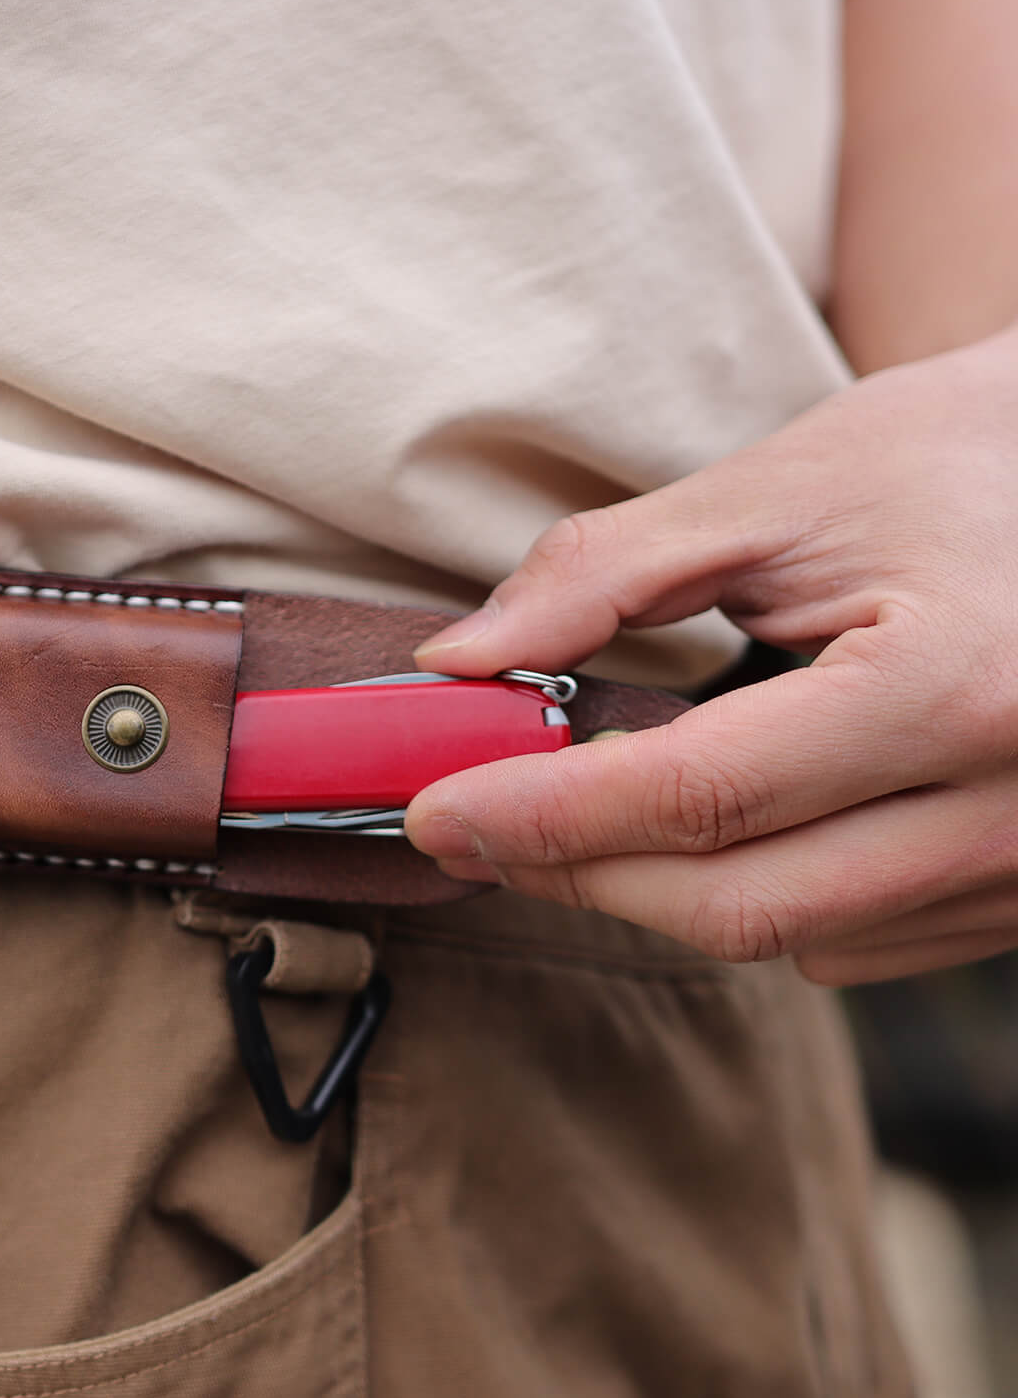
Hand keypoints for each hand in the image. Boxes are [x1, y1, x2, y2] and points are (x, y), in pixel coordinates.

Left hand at [404, 325, 1017, 984]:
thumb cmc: (962, 456)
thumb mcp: (784, 486)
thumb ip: (609, 571)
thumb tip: (463, 659)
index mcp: (952, 686)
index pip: (699, 795)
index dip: (544, 812)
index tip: (436, 808)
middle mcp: (1013, 806)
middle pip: (737, 903)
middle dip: (577, 872)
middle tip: (475, 823)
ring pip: (790, 937)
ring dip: (655, 888)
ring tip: (579, 810)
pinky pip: (854, 941)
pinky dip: (752, 894)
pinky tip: (712, 825)